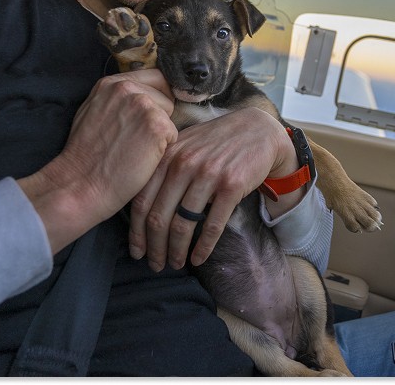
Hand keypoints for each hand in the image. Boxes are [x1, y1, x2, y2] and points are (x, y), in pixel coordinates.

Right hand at [19, 69, 176, 252]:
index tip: (147, 116)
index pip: (155, 77)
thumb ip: (118, 98)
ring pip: (171, 115)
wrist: (81, 184)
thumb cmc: (86, 155)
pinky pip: (174, 135)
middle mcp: (128, 88)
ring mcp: (144, 105)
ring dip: (161, 133)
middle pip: (167, 95)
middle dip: (160, 114)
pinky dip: (164, 149)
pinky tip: (142, 158)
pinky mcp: (157, 125)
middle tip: (137, 138)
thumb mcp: (93, 111)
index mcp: (112, 83)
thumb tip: (143, 93)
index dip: (157, 97)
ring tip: (137, 148)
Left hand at [128, 107, 298, 270]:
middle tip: (155, 265)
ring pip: (183, 224)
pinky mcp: (231, 185)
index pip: (141, 201)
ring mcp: (207, 174)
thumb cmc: (217, 141)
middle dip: (154, 247)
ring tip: (175, 264)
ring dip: (176, 251)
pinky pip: (212, 225)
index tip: (137, 252)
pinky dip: (203, 247)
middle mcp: (183, 164)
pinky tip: (198, 259)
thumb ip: (163, 167)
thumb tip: (140, 205)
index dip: (136, 232)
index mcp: (167, 156)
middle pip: (158, 217)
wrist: (258, 129)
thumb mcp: (185, 145)